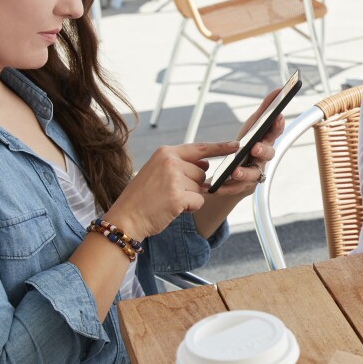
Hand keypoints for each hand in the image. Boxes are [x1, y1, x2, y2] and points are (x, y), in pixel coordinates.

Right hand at [104, 141, 239, 239]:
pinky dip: (190, 207)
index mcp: (165, 153)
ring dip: (190, 197)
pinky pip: (199, 201)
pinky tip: (172, 208)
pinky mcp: (178, 196)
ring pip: (201, 187)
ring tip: (168, 200)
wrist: (125, 218)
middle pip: (202, 173)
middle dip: (192, 185)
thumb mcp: (157, 172)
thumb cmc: (142, 197)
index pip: (200, 148)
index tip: (237, 145)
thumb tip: (206, 165)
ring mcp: (174, 178)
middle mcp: (170, 162)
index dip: (220, 147)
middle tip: (170, 192)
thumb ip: (181, 165)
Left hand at [208, 91, 286, 198]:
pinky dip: (226, 187)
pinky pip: (235, 189)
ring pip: (254, 174)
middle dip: (263, 151)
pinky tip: (216, 185)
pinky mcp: (243, 188)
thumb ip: (264, 110)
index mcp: (265, 142)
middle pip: (269, 155)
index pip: (275, 133)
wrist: (232, 175)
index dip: (278, 126)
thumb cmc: (244, 146)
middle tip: (255, 148)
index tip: (277, 116)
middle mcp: (263, 159)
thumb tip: (277, 90)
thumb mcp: (251, 128)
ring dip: (245, 172)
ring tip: (234, 171)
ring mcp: (254, 174)